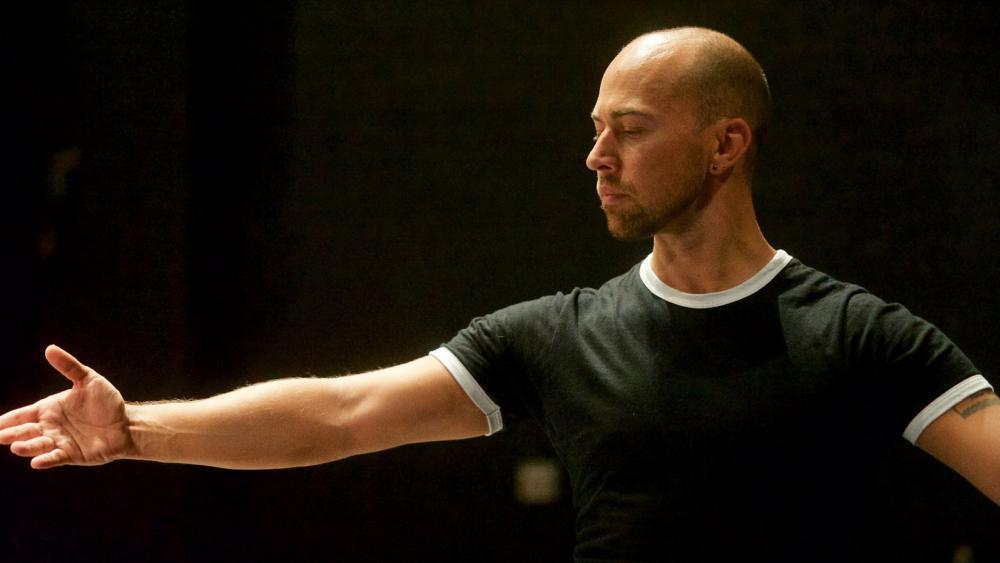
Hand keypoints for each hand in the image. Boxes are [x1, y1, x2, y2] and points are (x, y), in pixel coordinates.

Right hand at [0, 345, 132, 468]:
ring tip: (17, 447)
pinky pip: (55, 458)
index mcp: (48, 409)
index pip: (21, 415)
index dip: (6, 420)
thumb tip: (50, 348)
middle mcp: (49, 427)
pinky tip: (37, 462)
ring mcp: (59, 442)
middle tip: (0, 437)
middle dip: (11, 434)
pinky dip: (45, 460)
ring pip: (36, 446)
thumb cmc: (106, 402)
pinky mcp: (71, 455)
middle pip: (24, 432)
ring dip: (26, 447)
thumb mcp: (88, 380)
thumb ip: (69, 366)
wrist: (126, 424)